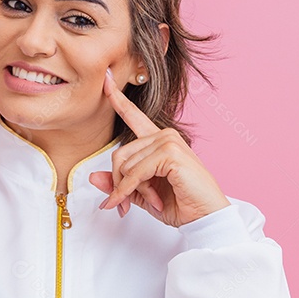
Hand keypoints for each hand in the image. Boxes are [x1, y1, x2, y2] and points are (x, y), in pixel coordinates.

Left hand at [89, 68, 229, 226]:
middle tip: (127, 203)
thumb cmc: (180, 204)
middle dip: (120, 183)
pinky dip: (132, 190)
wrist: (206, 216)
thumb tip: (92, 177)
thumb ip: (119, 184)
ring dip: (131, 190)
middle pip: (118, 153)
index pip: (133, 116)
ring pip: (125, 164)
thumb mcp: (141, 194)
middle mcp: (163, 136)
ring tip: (151, 202)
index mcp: (158, 141)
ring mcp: (168, 141)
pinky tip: (149, 202)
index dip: (118, 100)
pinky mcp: (170, 153)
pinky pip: (135, 172)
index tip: (106, 81)